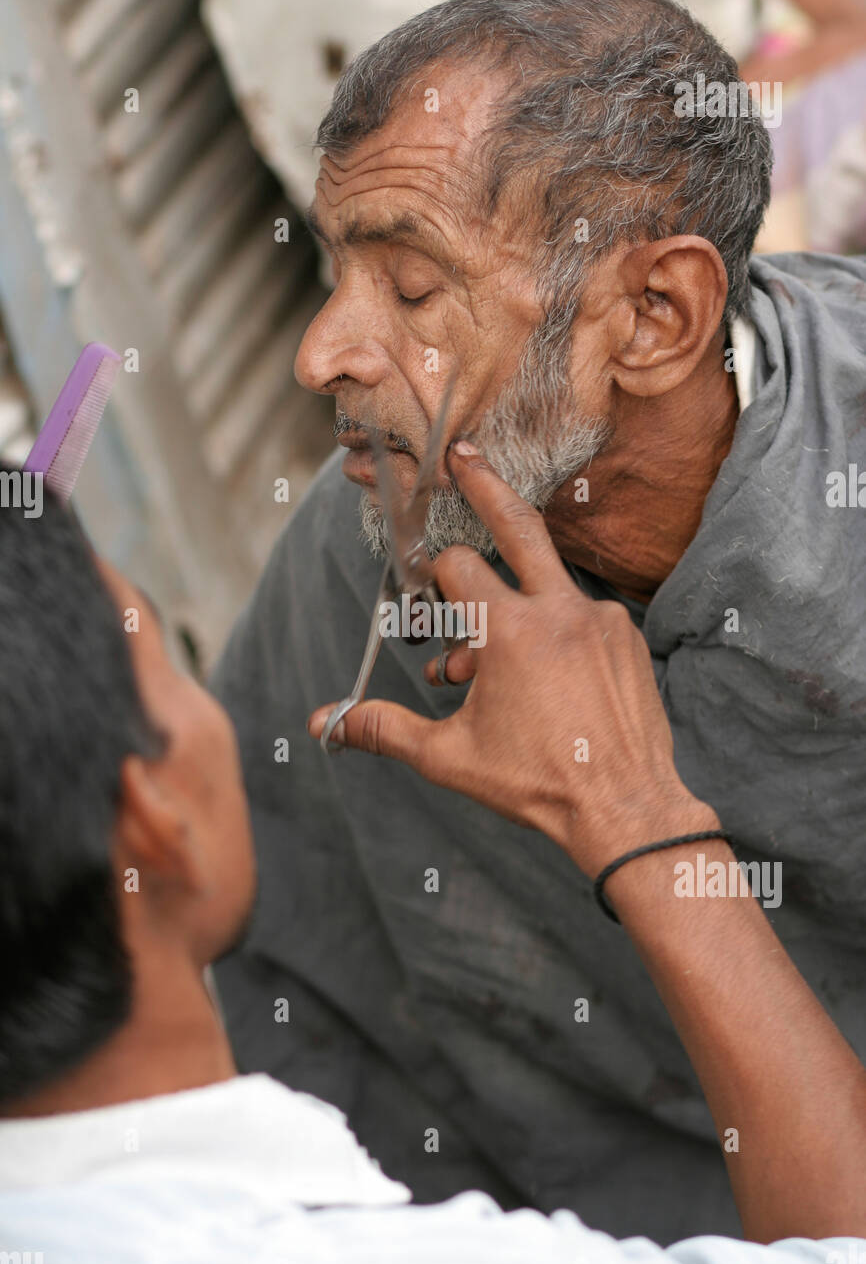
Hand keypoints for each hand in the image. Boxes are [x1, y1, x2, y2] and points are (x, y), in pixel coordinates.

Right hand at [308, 443, 713, 878]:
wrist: (626, 809)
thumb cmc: (536, 783)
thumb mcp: (449, 757)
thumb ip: (384, 729)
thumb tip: (324, 723)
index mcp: (510, 630)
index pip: (458, 567)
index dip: (433, 576)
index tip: (427, 596)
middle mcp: (560, 611)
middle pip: (518, 525)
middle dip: (486, 485)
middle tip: (465, 454)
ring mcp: (600, 620)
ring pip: (546, 589)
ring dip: (514, 608)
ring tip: (492, 668)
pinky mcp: (626, 638)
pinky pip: (580, 616)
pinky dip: (554, 632)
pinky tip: (543, 681)